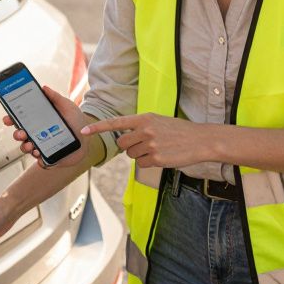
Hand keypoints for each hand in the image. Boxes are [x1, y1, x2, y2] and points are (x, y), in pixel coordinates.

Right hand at [7, 85, 88, 168]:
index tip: (7, 118)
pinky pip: (40, 161)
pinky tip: (40, 154)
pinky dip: (38, 159)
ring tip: (30, 145)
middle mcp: (37, 134)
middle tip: (21, 133)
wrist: (89, 136)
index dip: (11, 119)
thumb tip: (44, 87)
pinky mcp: (49, 157)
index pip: (20, 120)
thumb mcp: (66, 106)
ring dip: (25, 147)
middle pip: (20, 135)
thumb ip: (55, 97)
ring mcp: (42, 146)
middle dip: (17, 135)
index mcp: (38, 121)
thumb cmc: (76, 120)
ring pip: (27, 148)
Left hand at [81, 114, 210, 168]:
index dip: (98, 128)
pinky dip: (150, 163)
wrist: (200, 140)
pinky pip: (142, 165)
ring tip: (158, 149)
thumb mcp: (159, 121)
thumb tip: (124, 140)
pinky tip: (162, 156)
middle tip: (146, 145)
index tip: (83, 131)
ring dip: (141, 155)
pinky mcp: (156, 159)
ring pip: (132, 156)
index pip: (116, 123)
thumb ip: (141, 127)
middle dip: (130, 147)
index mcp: (145, 118)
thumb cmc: (179, 131)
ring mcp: (150, 145)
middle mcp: (145, 130)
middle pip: (123, 144)